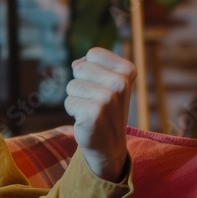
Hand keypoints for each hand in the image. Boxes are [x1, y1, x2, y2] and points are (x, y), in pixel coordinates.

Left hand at [63, 47, 136, 181]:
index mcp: (128, 70)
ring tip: (91, 109)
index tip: (101, 85)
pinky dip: (73, 111)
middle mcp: (121, 83)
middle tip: (95, 100)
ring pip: (72, 85)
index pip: (94, 53)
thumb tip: (76, 64)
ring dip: (76, 98)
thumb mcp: (106, 81)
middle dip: (81, 83)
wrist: (109, 144)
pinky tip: (87, 119)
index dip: (90, 69)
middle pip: (79, 68)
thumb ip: (92, 65)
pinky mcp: (94, 112)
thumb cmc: (105, 108)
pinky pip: (69, 102)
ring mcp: (108, 98)